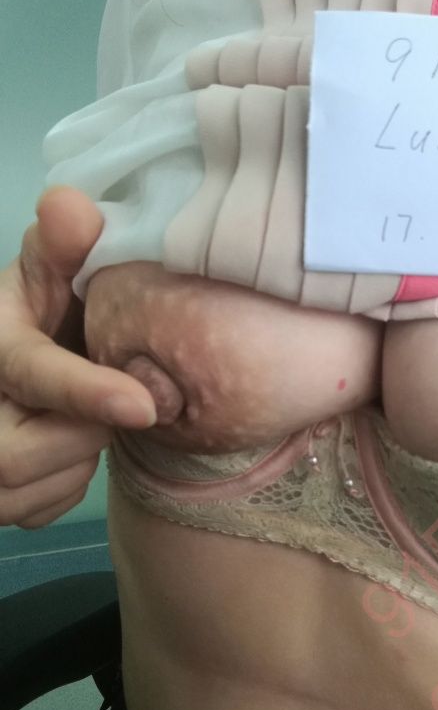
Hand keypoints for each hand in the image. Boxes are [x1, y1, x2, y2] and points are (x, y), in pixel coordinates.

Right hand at [0, 186, 155, 528]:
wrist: (23, 365)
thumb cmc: (45, 311)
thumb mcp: (48, 273)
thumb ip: (61, 247)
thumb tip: (69, 202)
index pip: (28, 373)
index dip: (83, 390)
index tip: (144, 406)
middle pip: (22, 454)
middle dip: (83, 428)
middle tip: (112, 395)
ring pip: (41, 489)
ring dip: (81, 453)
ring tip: (83, 410)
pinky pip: (47, 508)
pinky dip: (71, 480)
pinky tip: (69, 442)